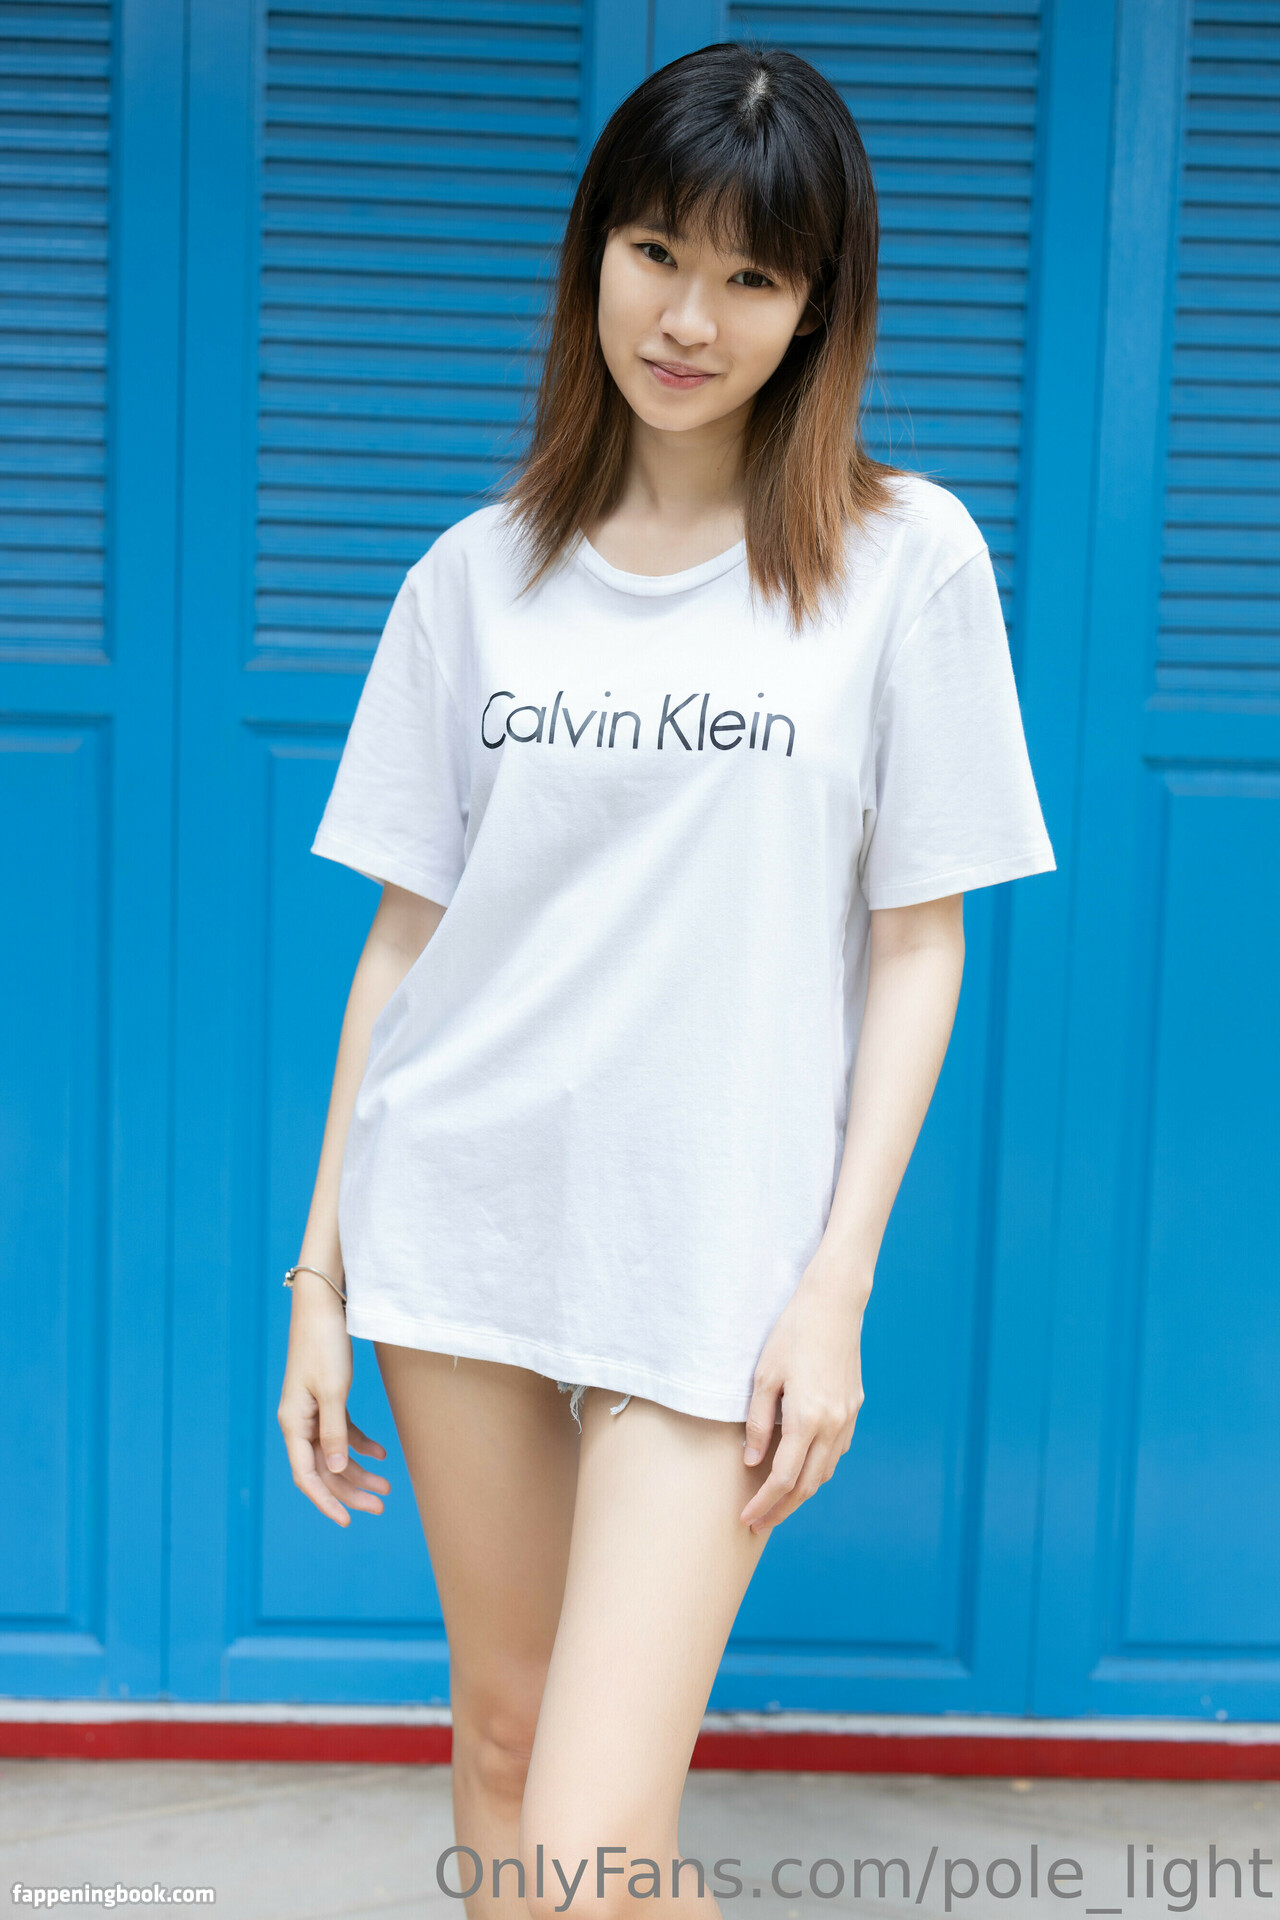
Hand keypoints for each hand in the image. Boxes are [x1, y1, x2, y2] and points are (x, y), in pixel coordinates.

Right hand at [277, 1276, 390, 1526]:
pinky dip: (360, 1444)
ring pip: (334, 1454)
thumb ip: (333, 1433)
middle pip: (323, 1470)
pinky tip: (382, 1454)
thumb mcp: (333, 1391)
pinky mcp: (326, 1399)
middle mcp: (299, 1423)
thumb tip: (332, 1471)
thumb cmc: (324, 1346)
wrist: (323, 1306)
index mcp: (293, 1424)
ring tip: (387, 1487)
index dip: (326, 1502)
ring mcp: (312, 1412)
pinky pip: (341, 1432)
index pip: (307, 1476)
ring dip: (359, 1471)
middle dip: (350, 1491)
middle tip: (381, 1505)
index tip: (348, 1521)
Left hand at [738, 1260, 868, 1533]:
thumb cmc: (792, 1335)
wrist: (833, 1304)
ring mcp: (848, 1417)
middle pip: (808, 1485)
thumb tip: (751, 1462)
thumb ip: (757, 1423)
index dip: (764, 1503)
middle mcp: (833, 1425)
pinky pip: (836, 1451)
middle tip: (758, 1523)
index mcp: (807, 1419)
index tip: (746, 1518)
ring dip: (802, 1492)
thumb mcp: (763, 1377)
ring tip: (776, 1502)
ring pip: (826, 1471)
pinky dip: (818, 1468)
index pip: (783, 1479)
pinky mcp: (854, 1407)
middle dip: (782, 1509)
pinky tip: (801, 1468)